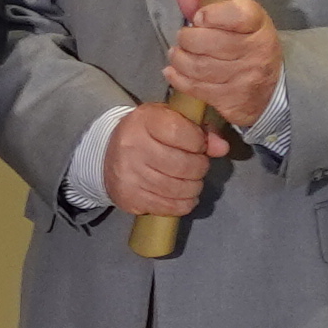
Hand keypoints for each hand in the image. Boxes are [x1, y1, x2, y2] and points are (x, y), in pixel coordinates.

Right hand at [102, 103, 225, 221]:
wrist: (106, 154)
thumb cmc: (146, 134)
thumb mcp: (170, 120)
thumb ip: (199, 130)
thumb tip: (222, 148)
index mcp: (145, 121)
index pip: (182, 133)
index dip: (199, 142)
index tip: (199, 145)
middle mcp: (133, 147)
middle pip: (183, 165)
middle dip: (199, 168)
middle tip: (198, 165)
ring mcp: (129, 175)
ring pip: (178, 189)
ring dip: (193, 187)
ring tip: (191, 180)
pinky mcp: (130, 198)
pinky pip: (168, 207)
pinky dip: (183, 204)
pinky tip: (183, 196)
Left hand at [163, 0, 282, 133]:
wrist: (272, 87)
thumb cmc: (248, 45)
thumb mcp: (236, 21)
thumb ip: (207, 5)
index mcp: (258, 25)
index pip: (236, 15)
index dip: (211, 14)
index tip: (199, 18)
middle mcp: (256, 52)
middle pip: (210, 42)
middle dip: (187, 38)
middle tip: (183, 38)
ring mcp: (246, 79)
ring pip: (200, 67)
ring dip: (179, 59)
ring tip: (177, 54)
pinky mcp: (234, 101)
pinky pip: (198, 89)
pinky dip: (178, 79)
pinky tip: (173, 71)